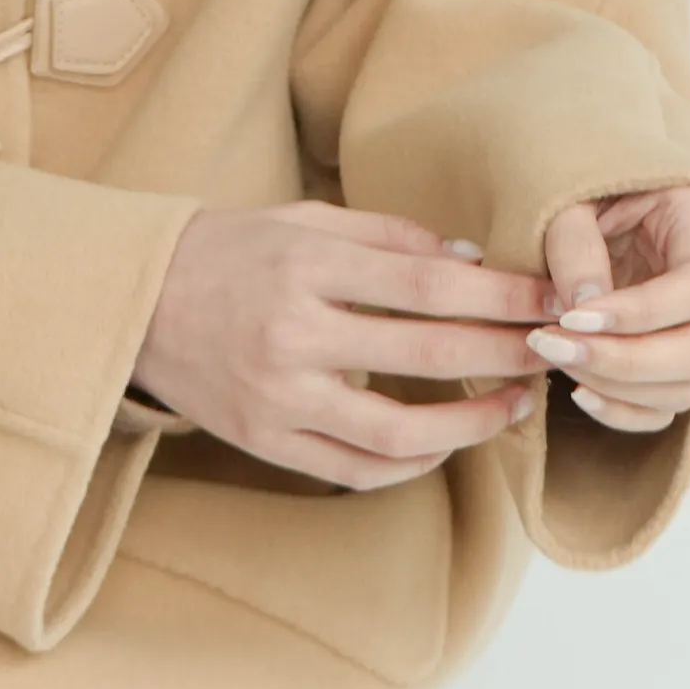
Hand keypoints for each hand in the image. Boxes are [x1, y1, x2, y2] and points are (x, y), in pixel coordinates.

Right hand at [128, 202, 556, 490]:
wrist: (134, 302)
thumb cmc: (228, 251)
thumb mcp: (303, 220)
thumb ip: (389, 239)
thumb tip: (475, 266)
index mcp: (305, 264)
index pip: (428, 284)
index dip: (503, 296)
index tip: (555, 299)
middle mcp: (293, 333)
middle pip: (428, 352)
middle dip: (507, 353)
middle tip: (553, 350)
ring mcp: (278, 396)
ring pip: (400, 433)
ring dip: (473, 423)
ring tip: (513, 405)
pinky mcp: (264, 441)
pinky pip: (357, 468)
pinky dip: (414, 462)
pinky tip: (445, 439)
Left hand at [526, 187, 689, 433]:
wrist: (574, 199)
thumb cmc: (575, 188)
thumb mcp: (568, 196)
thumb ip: (575, 243)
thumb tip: (584, 305)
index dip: (643, 312)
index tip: (574, 316)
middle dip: (627, 360)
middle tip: (555, 346)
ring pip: (686, 387)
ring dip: (619, 387)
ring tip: (555, 357)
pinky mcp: (667, 360)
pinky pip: (662, 408)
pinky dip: (623, 412)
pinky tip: (577, 391)